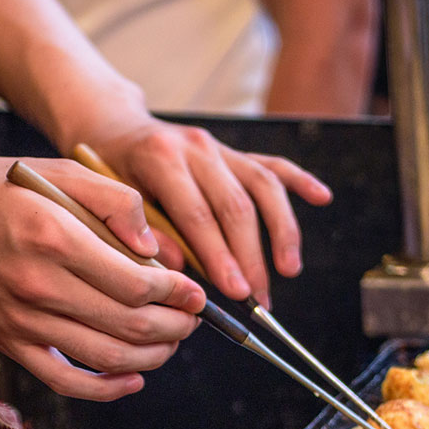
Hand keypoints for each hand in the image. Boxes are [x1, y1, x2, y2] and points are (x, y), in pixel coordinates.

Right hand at [0, 157, 206, 400]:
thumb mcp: (55, 171)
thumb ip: (113, 200)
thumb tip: (154, 248)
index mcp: (54, 236)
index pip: (136, 283)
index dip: (177, 294)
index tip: (195, 291)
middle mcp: (38, 284)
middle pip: (129, 325)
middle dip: (175, 327)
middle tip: (193, 318)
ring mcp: (21, 321)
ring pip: (106, 357)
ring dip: (152, 357)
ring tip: (172, 342)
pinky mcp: (9, 343)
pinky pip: (65, 381)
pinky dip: (106, 389)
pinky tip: (134, 379)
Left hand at [83, 118, 332, 306]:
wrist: (112, 129)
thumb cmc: (106, 173)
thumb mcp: (107, 201)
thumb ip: (141, 232)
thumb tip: (179, 271)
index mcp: (161, 159)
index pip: (198, 215)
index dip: (220, 256)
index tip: (235, 292)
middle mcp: (197, 147)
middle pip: (236, 206)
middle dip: (251, 258)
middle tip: (259, 299)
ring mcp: (219, 147)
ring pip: (263, 187)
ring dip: (281, 231)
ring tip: (289, 270)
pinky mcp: (234, 152)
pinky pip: (272, 165)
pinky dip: (299, 181)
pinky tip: (322, 198)